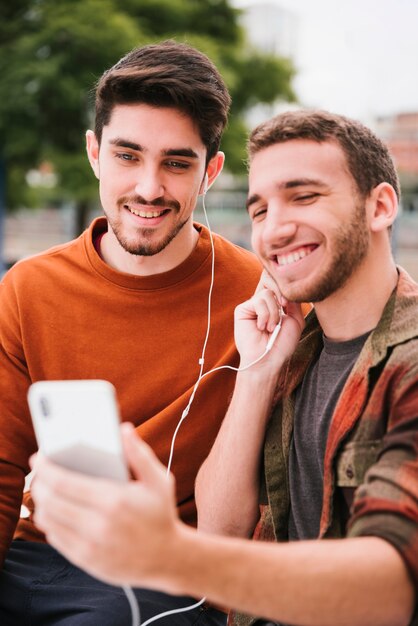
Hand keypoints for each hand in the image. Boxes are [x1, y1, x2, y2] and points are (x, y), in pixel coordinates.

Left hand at [31, 423, 179, 588]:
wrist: (166, 558)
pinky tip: (55, 511)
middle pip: (50, 500)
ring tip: (45, 490)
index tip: (38, 457)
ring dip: (41, 503)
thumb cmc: (160, 514)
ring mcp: (90, 545)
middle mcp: (98, 524)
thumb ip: (139, 453)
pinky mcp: (85, 560)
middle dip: (38, 483)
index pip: (64, 482)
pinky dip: (50, 522)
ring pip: (48, 521)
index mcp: (114, 500)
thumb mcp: (159, 480)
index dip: (45, 468)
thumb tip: (123, 429)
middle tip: (39, 472)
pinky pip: (55, 538)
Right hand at [234, 270, 304, 370]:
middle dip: (281, 292)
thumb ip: (293, 301)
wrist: (269, 359)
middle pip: (270, 279)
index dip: (285, 287)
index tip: (289, 304)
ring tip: (271, 328)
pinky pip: (258, 301)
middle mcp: (262, 303)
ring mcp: (252, 306)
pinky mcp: (242, 310)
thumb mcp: (295, 320)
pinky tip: (261, 327)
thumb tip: (289, 286)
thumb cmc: (282, 345)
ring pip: (267, 293)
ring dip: (274, 313)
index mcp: (274, 304)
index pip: (278, 283)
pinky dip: (265, 315)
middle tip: (284, 308)